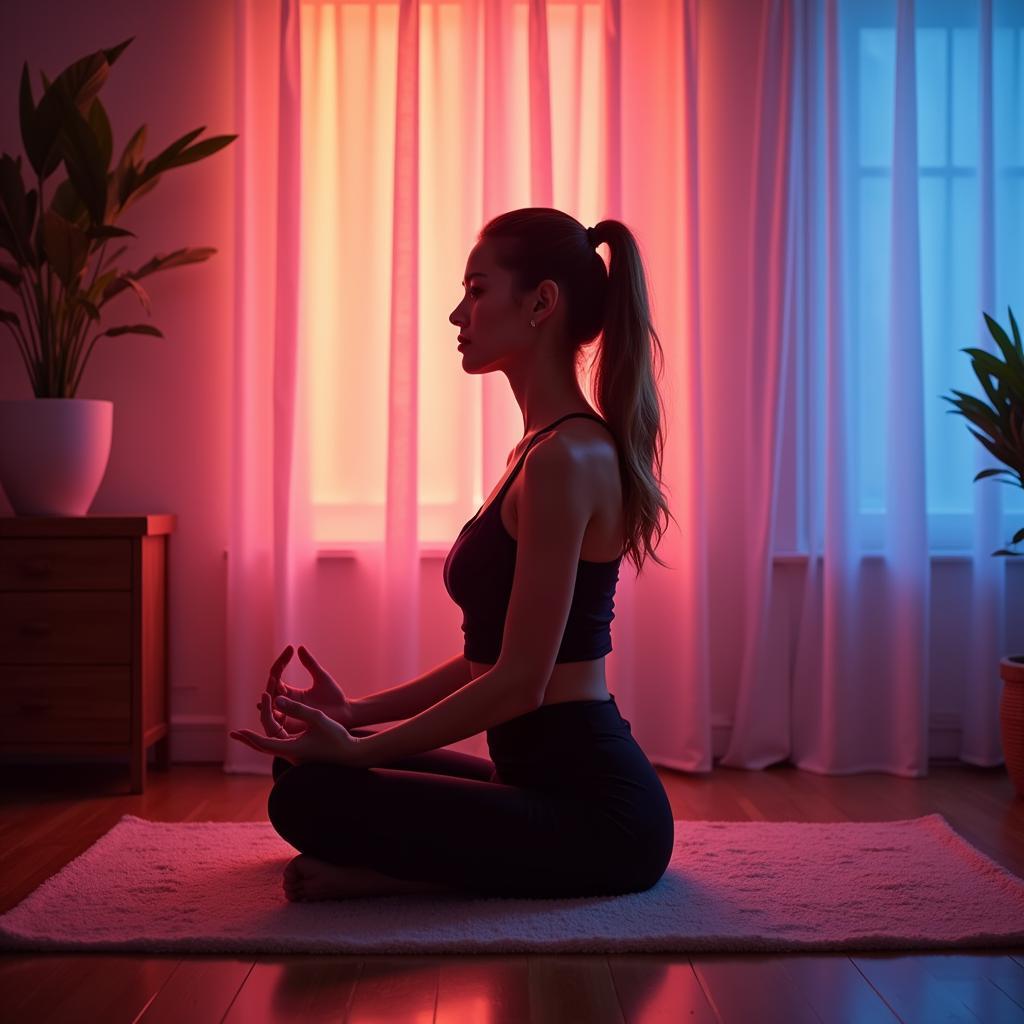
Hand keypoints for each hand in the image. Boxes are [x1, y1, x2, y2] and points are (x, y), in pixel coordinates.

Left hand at [231, 694, 365, 766]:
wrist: (352, 755)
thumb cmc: (336, 737)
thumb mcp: (316, 718)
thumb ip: (296, 708)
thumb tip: (276, 700)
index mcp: (292, 748)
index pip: (264, 743)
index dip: (250, 736)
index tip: (238, 731)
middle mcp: (291, 755)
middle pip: (264, 748)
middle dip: (249, 740)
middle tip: (234, 734)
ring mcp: (297, 757)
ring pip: (272, 747)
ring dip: (260, 739)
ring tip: (248, 733)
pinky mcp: (303, 755)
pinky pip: (281, 747)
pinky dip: (272, 740)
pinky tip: (272, 735)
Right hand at [259, 644, 354, 732]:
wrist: (345, 714)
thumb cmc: (334, 697)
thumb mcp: (321, 677)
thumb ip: (310, 664)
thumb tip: (299, 647)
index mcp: (290, 692)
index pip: (277, 674)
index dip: (282, 660)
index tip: (290, 648)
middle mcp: (285, 702)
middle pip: (270, 687)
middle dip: (274, 676)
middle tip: (280, 666)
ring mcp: (287, 714)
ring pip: (268, 702)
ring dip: (270, 690)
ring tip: (276, 679)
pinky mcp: (290, 725)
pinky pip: (274, 720)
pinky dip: (270, 711)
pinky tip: (275, 701)